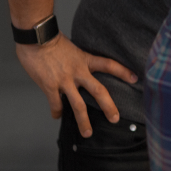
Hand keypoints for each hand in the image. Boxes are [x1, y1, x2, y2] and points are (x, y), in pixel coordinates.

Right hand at [15, 34, 136, 137]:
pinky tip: (58, 117)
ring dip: (83, 121)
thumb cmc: (51, 41)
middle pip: (98, 91)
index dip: (123, 71)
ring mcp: (64, 80)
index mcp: (85, 60)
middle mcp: (78, 72)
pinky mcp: (50, 85)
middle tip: (115, 119)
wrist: (35, 37)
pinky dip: (57, 112)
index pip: (109, 65)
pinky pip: (56, 103)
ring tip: (87, 133)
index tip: (134, 78)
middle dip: (108, 107)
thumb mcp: (73, 49)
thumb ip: (78, 61)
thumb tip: (81, 70)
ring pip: (78, 105)